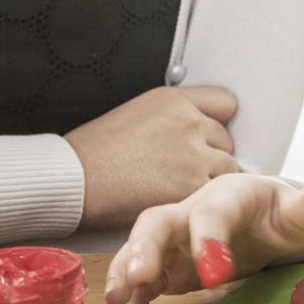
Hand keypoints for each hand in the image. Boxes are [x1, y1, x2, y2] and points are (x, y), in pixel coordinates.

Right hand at [64, 86, 239, 231]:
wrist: (75, 179)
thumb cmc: (96, 152)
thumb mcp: (136, 112)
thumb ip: (172, 117)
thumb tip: (196, 131)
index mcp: (174, 100)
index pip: (225, 103)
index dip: (218, 123)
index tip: (208, 138)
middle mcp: (189, 122)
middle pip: (227, 140)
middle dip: (212, 155)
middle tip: (184, 172)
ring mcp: (193, 154)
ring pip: (228, 168)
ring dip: (211, 180)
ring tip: (181, 190)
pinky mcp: (191, 186)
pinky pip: (215, 193)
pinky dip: (203, 201)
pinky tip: (180, 203)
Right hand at [103, 173, 303, 303]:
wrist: (281, 219)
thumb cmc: (291, 212)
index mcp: (229, 195)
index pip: (211, 211)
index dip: (208, 238)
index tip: (214, 274)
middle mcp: (195, 212)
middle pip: (160, 222)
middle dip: (144, 248)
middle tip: (135, 278)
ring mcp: (181, 239)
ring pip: (144, 248)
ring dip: (126, 272)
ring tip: (116, 301)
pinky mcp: (176, 265)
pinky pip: (150, 279)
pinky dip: (139, 298)